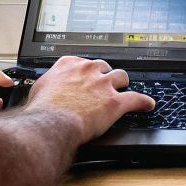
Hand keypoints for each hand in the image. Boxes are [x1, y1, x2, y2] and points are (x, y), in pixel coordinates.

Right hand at [21, 56, 155, 141]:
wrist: (51, 123)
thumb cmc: (42, 110)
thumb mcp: (38, 89)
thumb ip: (48, 84)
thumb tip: (45, 90)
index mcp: (69, 65)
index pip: (83, 62)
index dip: (87, 71)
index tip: (88, 75)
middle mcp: (88, 71)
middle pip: (104, 67)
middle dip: (105, 75)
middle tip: (103, 85)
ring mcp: (103, 85)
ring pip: (121, 77)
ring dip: (122, 84)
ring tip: (123, 90)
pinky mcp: (115, 102)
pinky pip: (136, 99)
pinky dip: (143, 102)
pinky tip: (147, 104)